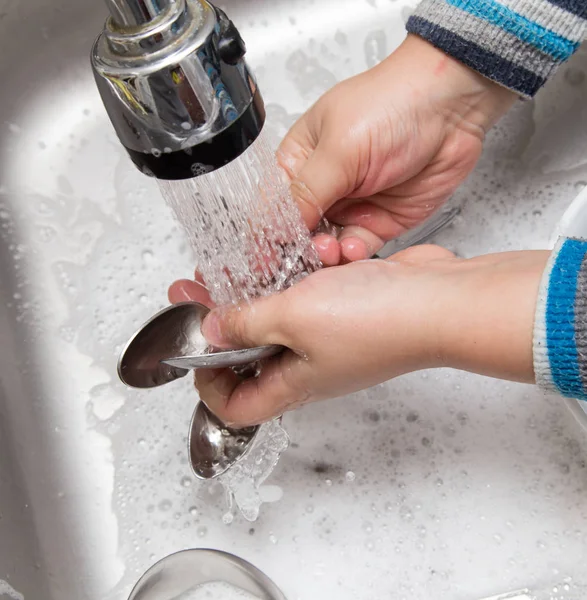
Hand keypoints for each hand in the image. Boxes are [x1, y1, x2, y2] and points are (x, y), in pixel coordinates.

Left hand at [169, 246, 547, 426]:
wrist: (439, 300)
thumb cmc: (376, 322)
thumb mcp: (292, 318)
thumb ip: (247, 324)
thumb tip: (213, 330)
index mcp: (295, 384)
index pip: (237, 406)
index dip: (207, 386)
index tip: (193, 351)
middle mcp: (312, 367)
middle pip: (252, 359)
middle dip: (220, 328)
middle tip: (196, 295)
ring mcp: (332, 338)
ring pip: (278, 325)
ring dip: (252, 300)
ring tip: (229, 268)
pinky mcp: (349, 310)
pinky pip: (306, 301)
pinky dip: (287, 283)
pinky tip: (278, 258)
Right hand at [279, 35, 516, 264]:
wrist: (452, 106)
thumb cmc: (392, 104)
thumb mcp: (339, 148)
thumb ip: (307, 192)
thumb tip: (277, 227)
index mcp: (299, 162)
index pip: (273, 206)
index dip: (266, 235)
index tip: (266, 260)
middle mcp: (322, 187)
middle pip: (298, 232)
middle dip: (299, 248)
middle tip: (309, 254)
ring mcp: (351, 205)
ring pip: (326, 244)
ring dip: (326, 254)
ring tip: (332, 251)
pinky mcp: (379, 221)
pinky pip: (358, 247)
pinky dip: (354, 255)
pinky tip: (354, 249)